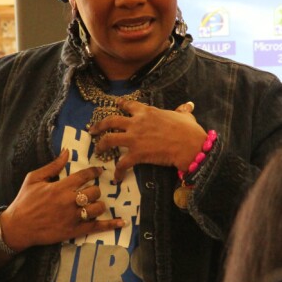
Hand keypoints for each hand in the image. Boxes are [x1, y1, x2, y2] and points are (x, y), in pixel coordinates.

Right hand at [0, 149, 124, 251]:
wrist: (17, 227)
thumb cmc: (24, 201)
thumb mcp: (34, 178)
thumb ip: (52, 166)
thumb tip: (67, 152)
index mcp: (60, 187)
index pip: (85, 176)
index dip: (94, 171)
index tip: (99, 171)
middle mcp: (69, 201)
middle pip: (94, 192)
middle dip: (94, 190)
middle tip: (90, 191)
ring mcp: (73, 217)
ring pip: (97, 208)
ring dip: (98, 204)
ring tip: (94, 204)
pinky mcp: (74, 231)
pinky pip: (96, 227)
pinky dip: (110, 225)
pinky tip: (122, 223)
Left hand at [89, 100, 206, 181]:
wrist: (189, 145)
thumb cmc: (188, 129)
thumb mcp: (184, 116)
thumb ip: (182, 111)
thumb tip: (188, 106)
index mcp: (146, 112)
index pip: (129, 105)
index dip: (120, 104)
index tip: (116, 105)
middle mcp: (136, 123)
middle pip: (110, 121)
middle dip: (99, 125)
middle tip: (92, 130)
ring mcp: (134, 138)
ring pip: (109, 139)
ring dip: (101, 145)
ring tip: (97, 150)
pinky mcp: (136, 154)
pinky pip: (122, 163)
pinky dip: (118, 171)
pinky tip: (117, 177)